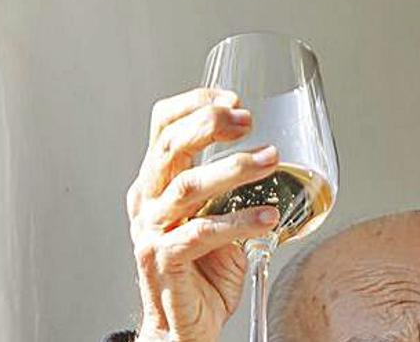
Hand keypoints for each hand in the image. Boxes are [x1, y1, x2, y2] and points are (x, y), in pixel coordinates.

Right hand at [127, 88, 280, 341]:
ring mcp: (151, 231)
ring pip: (189, 186)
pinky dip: (238, 222)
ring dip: (234, 169)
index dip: (194, 105)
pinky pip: (202, 233)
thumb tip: (267, 152)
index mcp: (156, 182)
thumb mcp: (216, 215)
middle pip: (170, 147)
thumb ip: (229, 186)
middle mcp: (148, 201)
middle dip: (210, 125)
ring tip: (270, 160)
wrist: (185, 326)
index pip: (163, 127)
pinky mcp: (163, 261)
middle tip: (247, 120)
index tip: (233, 99)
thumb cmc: (202, 270)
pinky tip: (267, 218)